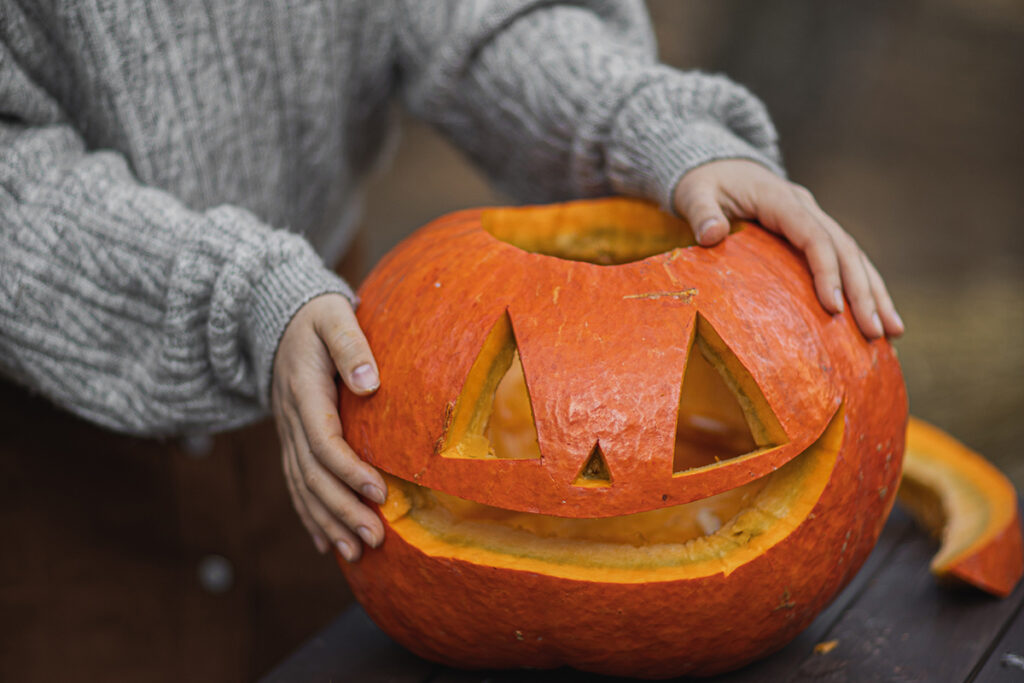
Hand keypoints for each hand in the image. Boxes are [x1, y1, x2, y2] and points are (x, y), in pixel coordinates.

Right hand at [271, 293, 386, 561]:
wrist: (278, 316)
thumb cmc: (318, 317)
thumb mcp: (335, 318)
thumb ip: (352, 345)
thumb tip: (371, 383)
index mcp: (303, 392)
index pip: (324, 442)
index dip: (350, 472)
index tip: (381, 494)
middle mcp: (290, 420)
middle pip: (313, 476)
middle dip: (343, 511)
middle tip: (374, 540)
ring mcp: (287, 433)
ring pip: (302, 487)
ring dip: (328, 522)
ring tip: (355, 553)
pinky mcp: (291, 440)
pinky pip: (296, 483)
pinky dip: (310, 515)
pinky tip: (326, 543)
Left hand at [672, 159, 903, 338]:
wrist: (716, 164)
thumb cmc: (703, 182)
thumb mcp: (693, 192)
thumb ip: (701, 212)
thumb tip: (711, 234)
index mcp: (780, 199)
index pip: (813, 236)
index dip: (827, 271)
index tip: (834, 308)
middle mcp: (806, 208)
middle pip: (844, 249)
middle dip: (863, 291)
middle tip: (876, 331)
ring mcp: (814, 219)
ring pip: (854, 256)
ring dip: (875, 293)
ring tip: (892, 332)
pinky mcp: (814, 233)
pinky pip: (844, 260)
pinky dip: (864, 288)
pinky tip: (877, 317)